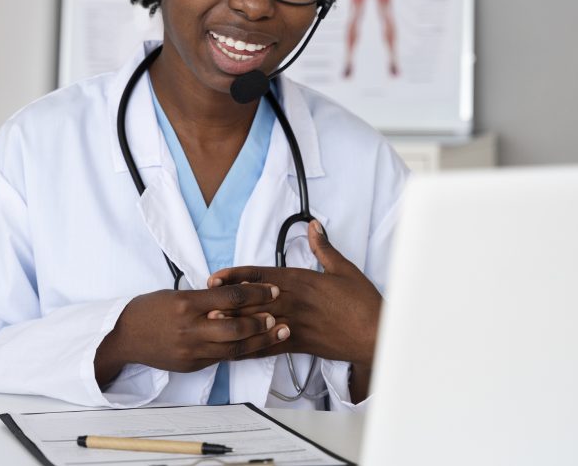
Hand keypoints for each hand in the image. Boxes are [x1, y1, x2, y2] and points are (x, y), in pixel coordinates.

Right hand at [94, 283, 286, 386]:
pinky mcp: (192, 365)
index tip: (272, 289)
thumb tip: (234, 295)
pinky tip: (257, 346)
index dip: (255, 293)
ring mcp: (191, 351)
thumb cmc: (149, 310)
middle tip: (279, 315)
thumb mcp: (175, 294)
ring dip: (260, 341)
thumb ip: (205, 297)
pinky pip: (223, 358)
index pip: (229, 297)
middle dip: (262, 322)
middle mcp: (190, 329)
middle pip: (235, 327)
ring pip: (234, 348)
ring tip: (280, 332)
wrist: (125, 337)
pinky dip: (242, 351)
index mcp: (186, 304)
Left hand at [207, 221, 381, 368]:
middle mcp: (293, 302)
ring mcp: (294, 324)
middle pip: (252, 300)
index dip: (236, 276)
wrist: (375, 333)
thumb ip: (324, 248)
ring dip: (233, 323)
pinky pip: (270, 347)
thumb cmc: (362, 301)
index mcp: (301, 281)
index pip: (261, 275)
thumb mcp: (344, 269)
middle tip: (202, 301)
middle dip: (227, 300)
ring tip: (210, 324)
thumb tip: (314, 226)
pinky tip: (235, 350)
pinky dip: (251, 348)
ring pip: (257, 323)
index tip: (215, 277)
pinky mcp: (299, 344)